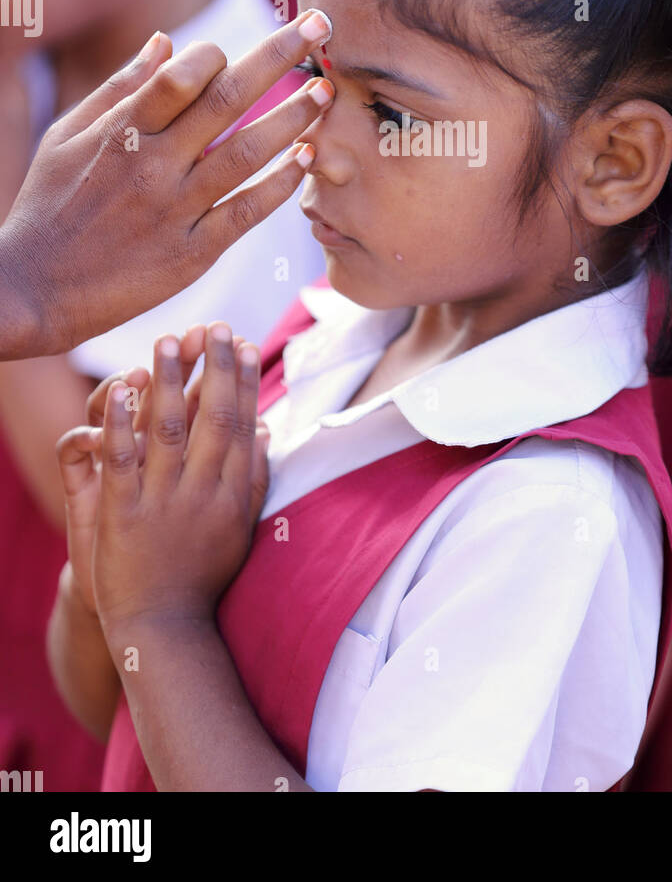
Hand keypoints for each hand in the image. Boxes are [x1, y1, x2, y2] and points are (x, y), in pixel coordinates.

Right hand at [0, 9, 333, 358]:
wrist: (32, 291)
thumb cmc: (49, 205)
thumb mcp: (68, 136)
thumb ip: (120, 87)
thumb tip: (166, 40)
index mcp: (122, 131)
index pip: (183, 74)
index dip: (216, 53)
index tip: (233, 50)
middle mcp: (153, 164)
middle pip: (228, 99)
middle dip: (279, 56)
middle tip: (319, 25)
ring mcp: (176, 209)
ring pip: (248, 152)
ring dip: (293, 118)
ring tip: (325, 92)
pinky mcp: (192, 253)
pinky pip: (248, 213)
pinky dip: (280, 184)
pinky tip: (306, 159)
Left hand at [57, 326, 250, 610]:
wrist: (163, 628)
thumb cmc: (203, 576)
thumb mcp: (240, 526)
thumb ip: (256, 477)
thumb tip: (268, 428)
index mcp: (233, 494)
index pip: (242, 424)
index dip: (244, 381)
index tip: (244, 344)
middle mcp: (204, 493)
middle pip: (213, 418)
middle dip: (215, 367)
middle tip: (216, 325)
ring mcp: (164, 502)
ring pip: (169, 429)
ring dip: (170, 381)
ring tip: (169, 340)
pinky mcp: (124, 513)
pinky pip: (123, 459)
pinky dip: (122, 421)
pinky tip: (122, 387)